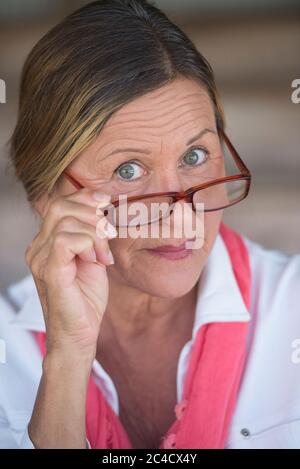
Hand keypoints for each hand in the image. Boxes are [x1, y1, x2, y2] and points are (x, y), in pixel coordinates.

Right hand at [25, 188, 116, 359]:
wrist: (79, 335)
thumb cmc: (85, 299)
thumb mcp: (92, 258)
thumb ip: (92, 234)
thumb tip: (101, 207)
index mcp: (46, 243)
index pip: (60, 204)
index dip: (84, 196)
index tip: (106, 200)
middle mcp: (38, 248)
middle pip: (61, 206)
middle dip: (92, 213)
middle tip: (109, 234)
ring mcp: (41, 259)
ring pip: (67, 221)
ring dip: (95, 234)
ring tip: (103, 255)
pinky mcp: (50, 272)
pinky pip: (67, 240)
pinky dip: (88, 244)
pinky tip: (96, 260)